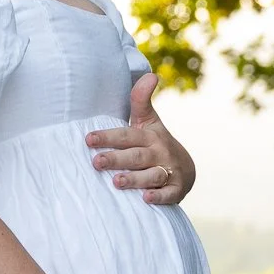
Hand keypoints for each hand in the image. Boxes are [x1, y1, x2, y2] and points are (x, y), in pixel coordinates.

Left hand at [86, 73, 195, 204]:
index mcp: (149, 135)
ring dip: (134, 179)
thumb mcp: (149, 121)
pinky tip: (146, 198)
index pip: (126, 135)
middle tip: (96, 162)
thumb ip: (140, 100)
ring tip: (116, 182)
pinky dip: (158, 196)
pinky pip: (168, 194)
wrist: (185, 168)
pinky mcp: (176, 190)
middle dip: (116, 159)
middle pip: (136, 156)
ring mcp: (169, 171)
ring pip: (151, 175)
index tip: (88, 138)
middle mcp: (159, 152)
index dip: (108, 136)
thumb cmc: (156, 142)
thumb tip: (150, 74)